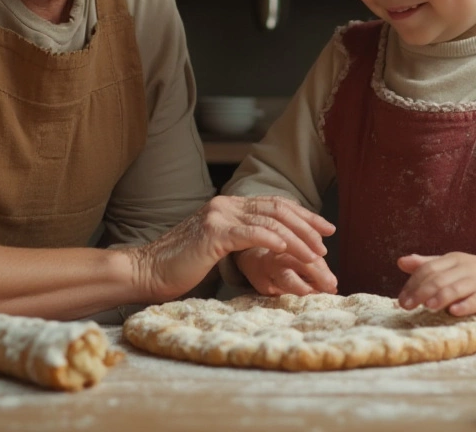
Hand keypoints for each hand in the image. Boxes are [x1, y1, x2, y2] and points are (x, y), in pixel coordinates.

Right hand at [128, 196, 334, 301]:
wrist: (147, 271)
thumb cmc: (181, 267)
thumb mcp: (216, 249)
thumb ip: (239, 240)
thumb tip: (270, 248)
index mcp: (228, 206)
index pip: (274, 204)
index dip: (304, 215)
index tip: (326, 228)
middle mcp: (225, 204)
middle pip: (278, 208)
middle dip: (308, 224)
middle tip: (328, 240)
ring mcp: (219, 215)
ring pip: (271, 221)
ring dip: (298, 239)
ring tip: (315, 254)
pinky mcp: (213, 232)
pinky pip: (252, 233)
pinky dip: (273, 240)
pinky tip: (288, 250)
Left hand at [396, 252, 475, 316]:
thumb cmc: (473, 274)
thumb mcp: (451, 265)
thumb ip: (427, 264)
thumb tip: (400, 262)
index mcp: (452, 259)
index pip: (428, 268)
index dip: (413, 283)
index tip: (401, 299)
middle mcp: (464, 268)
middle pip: (439, 278)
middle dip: (420, 292)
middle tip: (406, 305)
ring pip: (456, 288)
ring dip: (440, 297)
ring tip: (427, 306)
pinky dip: (465, 305)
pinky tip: (454, 311)